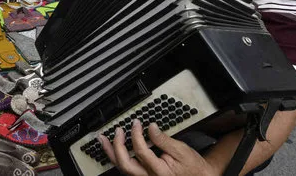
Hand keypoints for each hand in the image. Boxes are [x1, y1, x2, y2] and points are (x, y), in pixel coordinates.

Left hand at [99, 120, 214, 175]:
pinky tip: (112, 148)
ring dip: (111, 152)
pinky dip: (117, 157)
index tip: (136, 123)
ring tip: (103, 139)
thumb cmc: (192, 167)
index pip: (140, 151)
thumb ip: (163, 139)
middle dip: (117, 146)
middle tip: (117, 131)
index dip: (136, 134)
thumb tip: (150, 128)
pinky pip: (126, 168)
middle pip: (125, 164)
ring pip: (122, 168)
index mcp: (158, 171)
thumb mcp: (181, 150)